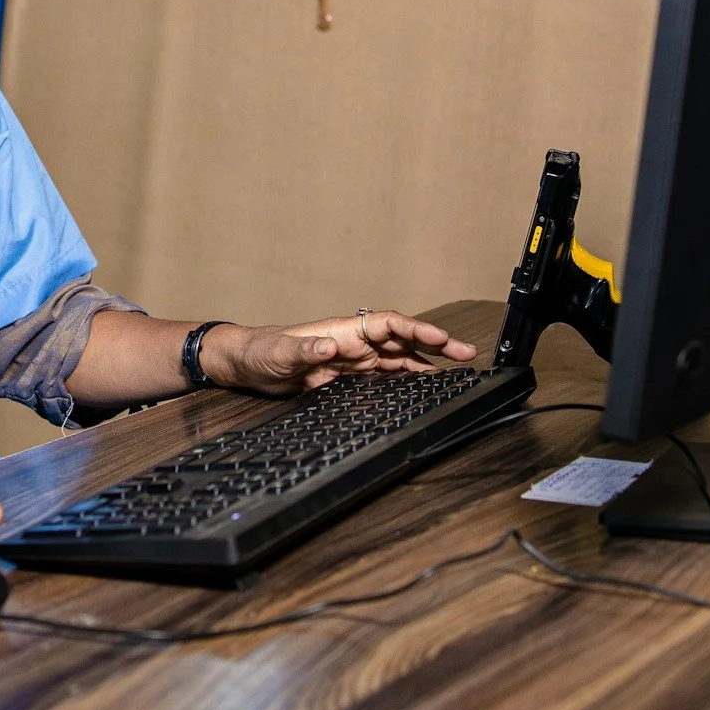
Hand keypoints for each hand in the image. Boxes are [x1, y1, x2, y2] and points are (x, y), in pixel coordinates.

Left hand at [206, 311, 477, 396]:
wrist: (243, 365)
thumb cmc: (258, 352)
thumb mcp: (278, 353)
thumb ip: (304, 350)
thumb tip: (330, 346)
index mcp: (342, 331)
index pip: (388, 324)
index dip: (415, 329)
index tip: (440, 339)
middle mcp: (352, 342)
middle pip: (402, 339)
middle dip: (435, 344)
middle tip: (467, 354)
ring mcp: (352, 359)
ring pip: (398, 357)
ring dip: (427, 362)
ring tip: (458, 370)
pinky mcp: (346, 377)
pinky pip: (384, 375)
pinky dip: (407, 377)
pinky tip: (424, 385)